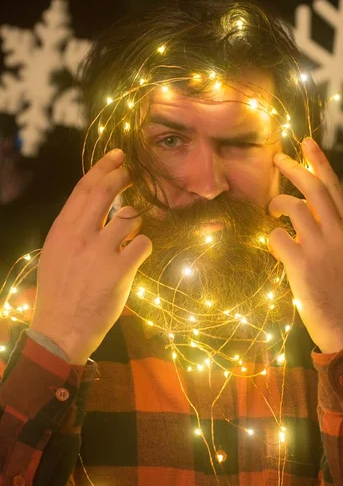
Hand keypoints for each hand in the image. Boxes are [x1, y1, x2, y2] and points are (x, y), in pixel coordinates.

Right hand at [31, 149, 151, 363]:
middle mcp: (81, 234)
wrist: (62, 328)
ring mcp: (101, 251)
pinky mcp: (120, 269)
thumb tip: (92, 210)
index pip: (84, 188)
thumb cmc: (59, 292)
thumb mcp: (56, 254)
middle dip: (123, 176)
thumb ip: (73, 230)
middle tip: (133, 172)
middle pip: (107, 192)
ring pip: (130, 216)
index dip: (103, 168)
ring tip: (128, 236)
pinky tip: (135, 256)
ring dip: (135, 222)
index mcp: (63, 229)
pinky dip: (143, 246)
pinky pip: (143, 243)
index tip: (117, 157)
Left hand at [267, 137, 342, 353]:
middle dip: (293, 168)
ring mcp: (319, 247)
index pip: (334, 188)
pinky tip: (272, 246)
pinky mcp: (301, 264)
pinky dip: (270, 237)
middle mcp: (337, 234)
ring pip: (294, 207)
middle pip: (313, 188)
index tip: (307, 143)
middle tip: (276, 158)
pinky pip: (277, 237)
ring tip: (271, 211)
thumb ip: (334, 234)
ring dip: (277, 204)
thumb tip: (311, 218)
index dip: (319, 163)